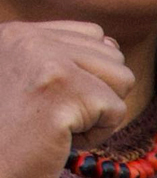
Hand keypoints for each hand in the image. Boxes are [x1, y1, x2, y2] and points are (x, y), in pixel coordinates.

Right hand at [0, 21, 133, 177]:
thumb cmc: (8, 144)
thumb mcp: (30, 87)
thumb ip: (66, 61)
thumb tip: (112, 43)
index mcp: (16, 33)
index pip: (94, 35)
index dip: (88, 78)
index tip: (47, 103)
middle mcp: (27, 37)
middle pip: (114, 57)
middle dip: (95, 98)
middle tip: (48, 121)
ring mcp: (43, 60)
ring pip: (122, 79)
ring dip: (97, 116)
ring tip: (53, 130)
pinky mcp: (62, 90)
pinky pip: (117, 110)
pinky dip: (94, 137)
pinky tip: (55, 142)